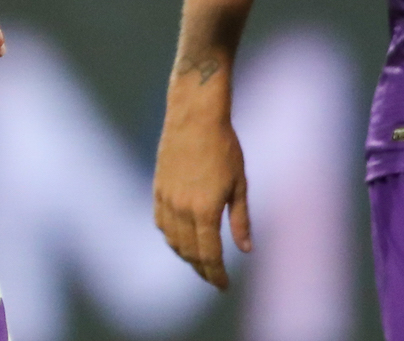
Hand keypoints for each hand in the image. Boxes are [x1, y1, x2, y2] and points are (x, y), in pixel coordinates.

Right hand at [154, 80, 250, 289]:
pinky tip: (181, 238)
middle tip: (214, 278)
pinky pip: (161, 223)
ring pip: (172, 241)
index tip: (223, 286)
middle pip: (190, 252)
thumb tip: (246, 249)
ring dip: (185, 255)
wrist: (195, 116)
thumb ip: (240, 219)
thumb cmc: (224, 146)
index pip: (209, 255)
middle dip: (202, 270)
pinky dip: (171, 237)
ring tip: (199, 261)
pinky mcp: (158, 188)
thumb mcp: (239, 183)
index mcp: (205, 210)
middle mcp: (182, 209)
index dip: (216, 275)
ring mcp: (166, 199)